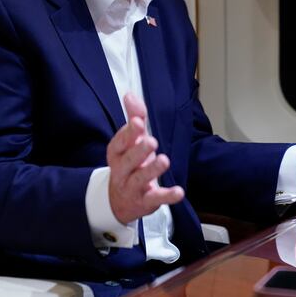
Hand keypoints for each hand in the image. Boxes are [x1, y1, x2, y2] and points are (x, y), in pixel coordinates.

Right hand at [107, 93, 183, 223]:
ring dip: (152, 170)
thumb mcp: (131, 141)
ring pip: (140, 179)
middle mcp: (121, 171)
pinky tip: (179, 191)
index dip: (127, 133)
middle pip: (127, 161)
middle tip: (151, 141)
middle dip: (138, 151)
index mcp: (116, 154)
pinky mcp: (145, 202)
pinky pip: (156, 199)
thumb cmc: (129, 163)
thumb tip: (129, 94)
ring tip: (164, 160)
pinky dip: (167, 196)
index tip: (137, 122)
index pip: (119, 143)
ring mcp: (132, 188)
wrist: (118, 201)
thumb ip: (134, 117)